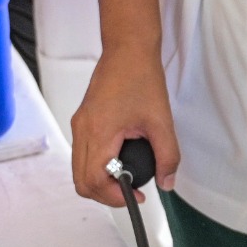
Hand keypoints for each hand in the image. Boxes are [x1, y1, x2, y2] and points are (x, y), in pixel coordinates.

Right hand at [70, 48, 178, 206]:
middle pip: (81, 181)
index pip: (94, 180)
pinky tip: (119, 162)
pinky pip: (82, 154)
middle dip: (105, 194)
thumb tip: (166, 183)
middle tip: (130, 192)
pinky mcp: (83, 120)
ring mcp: (79, 125)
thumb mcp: (161, 121)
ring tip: (126, 179)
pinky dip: (96, 167)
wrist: (128, 49)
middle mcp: (82, 130)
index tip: (136, 195)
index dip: (114, 197)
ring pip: (79, 169)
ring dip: (99, 181)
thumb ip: (167, 156)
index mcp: (99, 132)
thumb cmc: (142, 78)